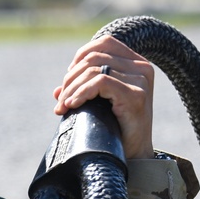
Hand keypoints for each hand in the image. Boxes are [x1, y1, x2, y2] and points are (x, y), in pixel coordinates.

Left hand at [52, 35, 154, 160]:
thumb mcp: (100, 103)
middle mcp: (142, 68)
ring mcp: (140, 80)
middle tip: (61, 100)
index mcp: (137, 63)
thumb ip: (83, 90)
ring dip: (72, 89)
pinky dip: (81, 93)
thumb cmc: (118, 129)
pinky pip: (100, 82)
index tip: (68, 79)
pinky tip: (73, 105)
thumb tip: (57, 91)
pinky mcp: (136, 95)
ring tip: (63, 107)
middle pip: (94, 57)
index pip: (104, 43)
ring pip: (94, 70)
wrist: (135, 155)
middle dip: (70, 78)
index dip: (80, 56)